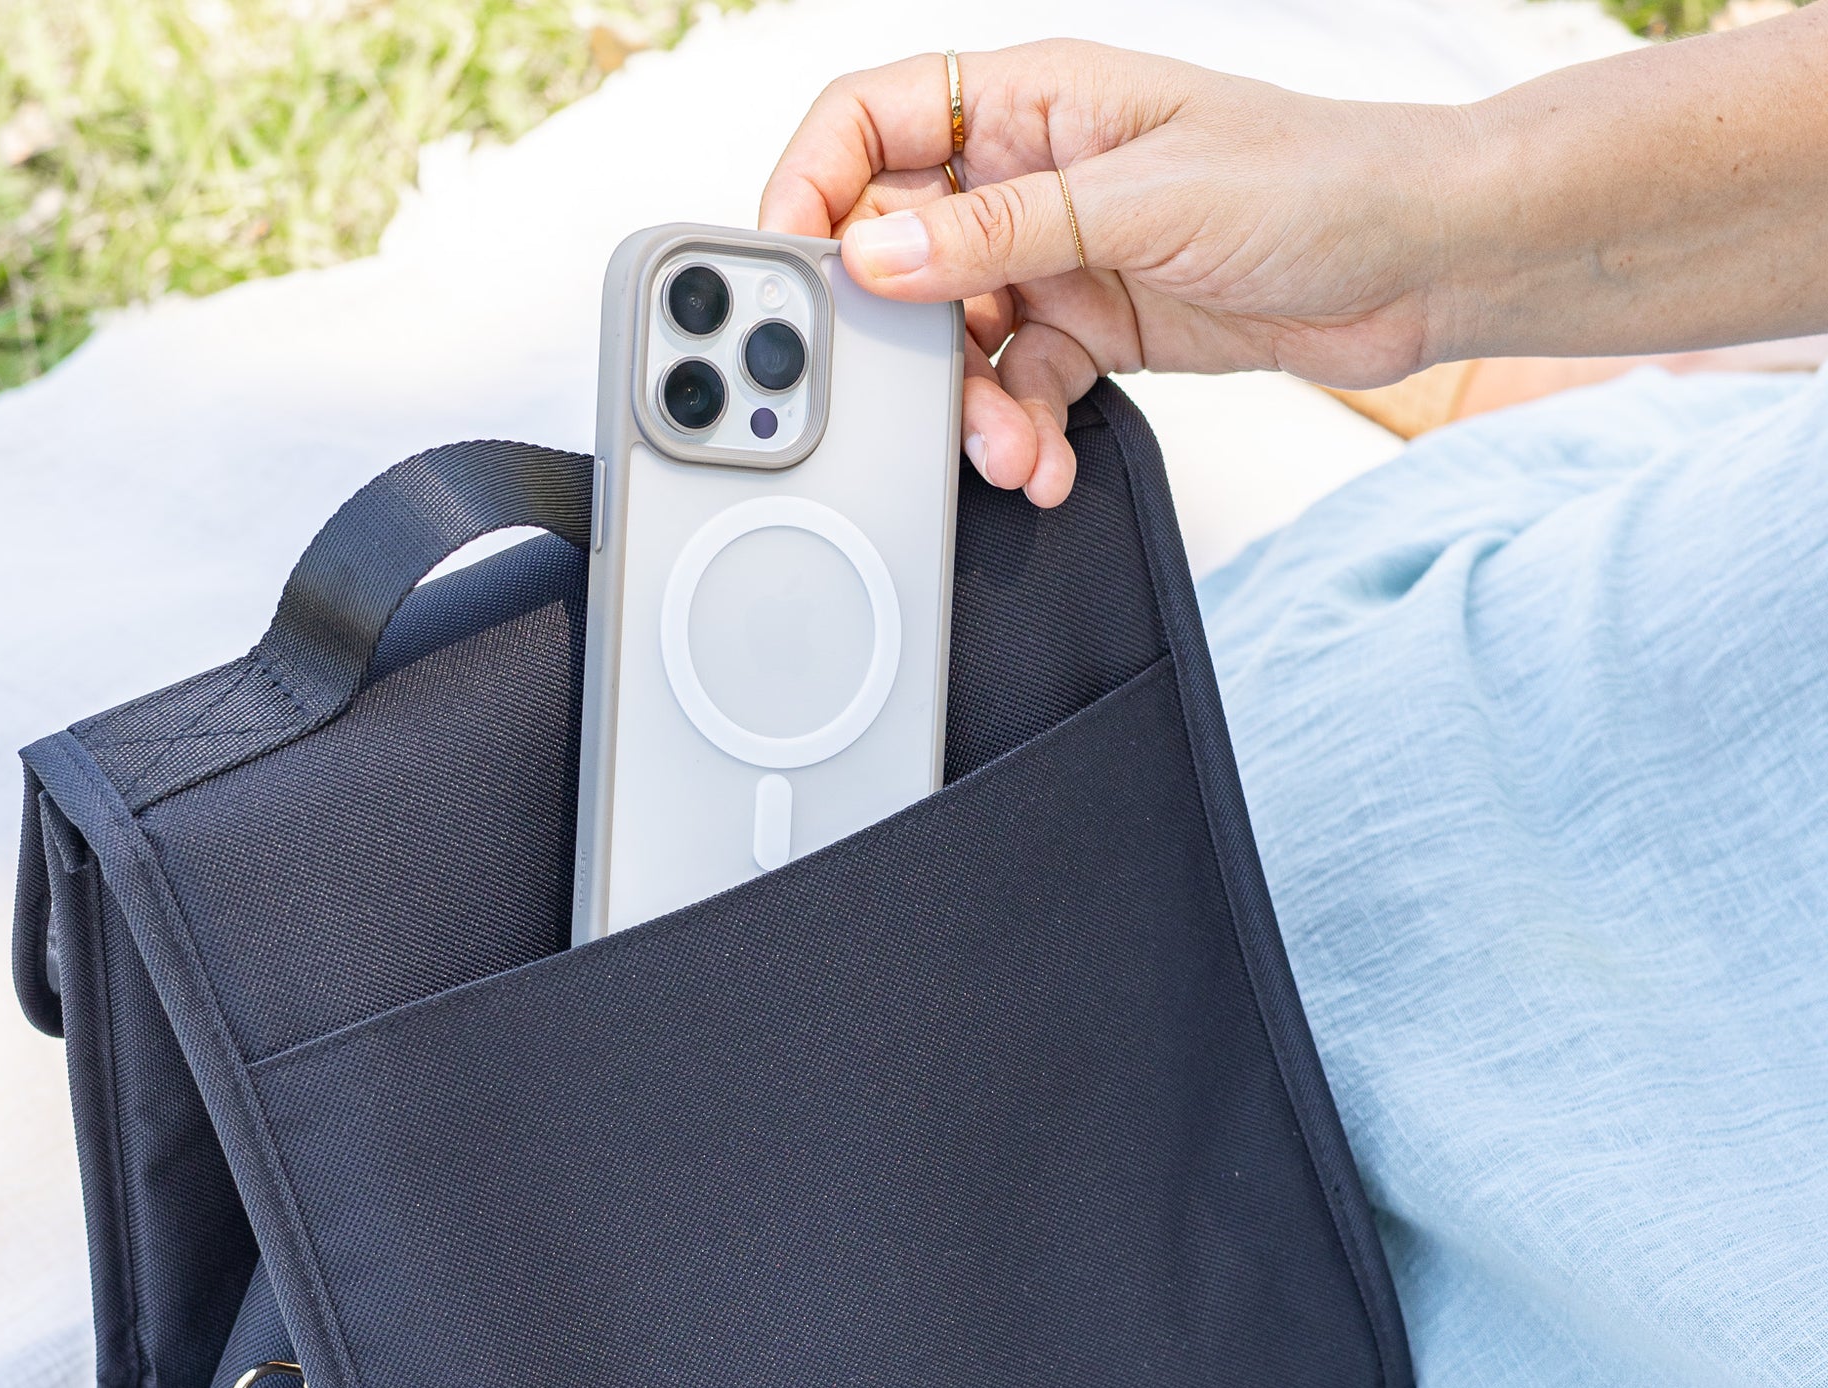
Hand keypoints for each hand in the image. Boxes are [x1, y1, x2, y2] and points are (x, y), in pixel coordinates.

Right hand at [760, 41, 1463, 505]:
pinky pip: (1017, 386)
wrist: (1418, 263)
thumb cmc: (1315, 181)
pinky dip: (1023, 432)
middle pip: (900, 251)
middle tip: (912, 398)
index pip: (868, 120)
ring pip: (955, 338)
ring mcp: (1057, 256)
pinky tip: (1047, 461)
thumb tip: (877, 256)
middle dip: (903, 339)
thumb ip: (1000, 233)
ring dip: (970, 407)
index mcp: (1029, 99)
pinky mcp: (1091, 327)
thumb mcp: (1143, 201)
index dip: (812, 187)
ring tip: (1014, 449)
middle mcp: (1028, 174)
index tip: (794, 272)